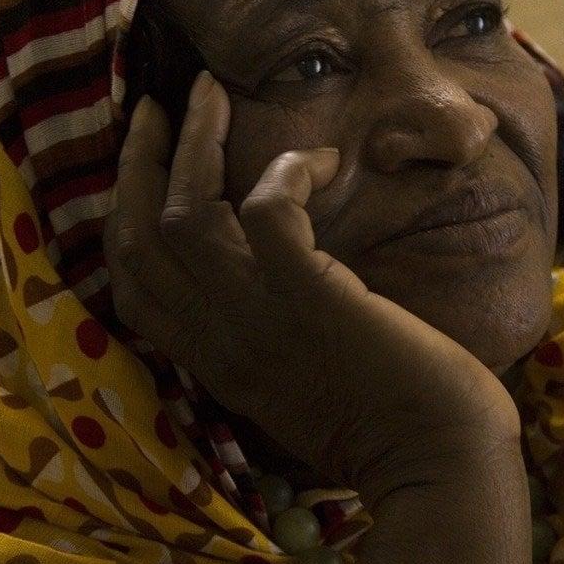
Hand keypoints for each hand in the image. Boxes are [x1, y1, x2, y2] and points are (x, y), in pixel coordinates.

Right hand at [102, 72, 520, 505]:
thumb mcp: (301, 383)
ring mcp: (262, 320)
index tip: (147, 160)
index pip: (129, 285)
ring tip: (214, 95)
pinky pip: (270, 211)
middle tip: (163, 105)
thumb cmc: (393, 428)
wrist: (439, 468)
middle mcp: (220, 341)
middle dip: (140, 161)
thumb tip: (277, 274)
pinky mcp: (314, 298)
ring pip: (186, 214)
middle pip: (137, 238)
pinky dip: (285, 171)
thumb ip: (271, 335)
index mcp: (214, 362)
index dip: (125, 214)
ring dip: (197, 144)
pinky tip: (321, 161)